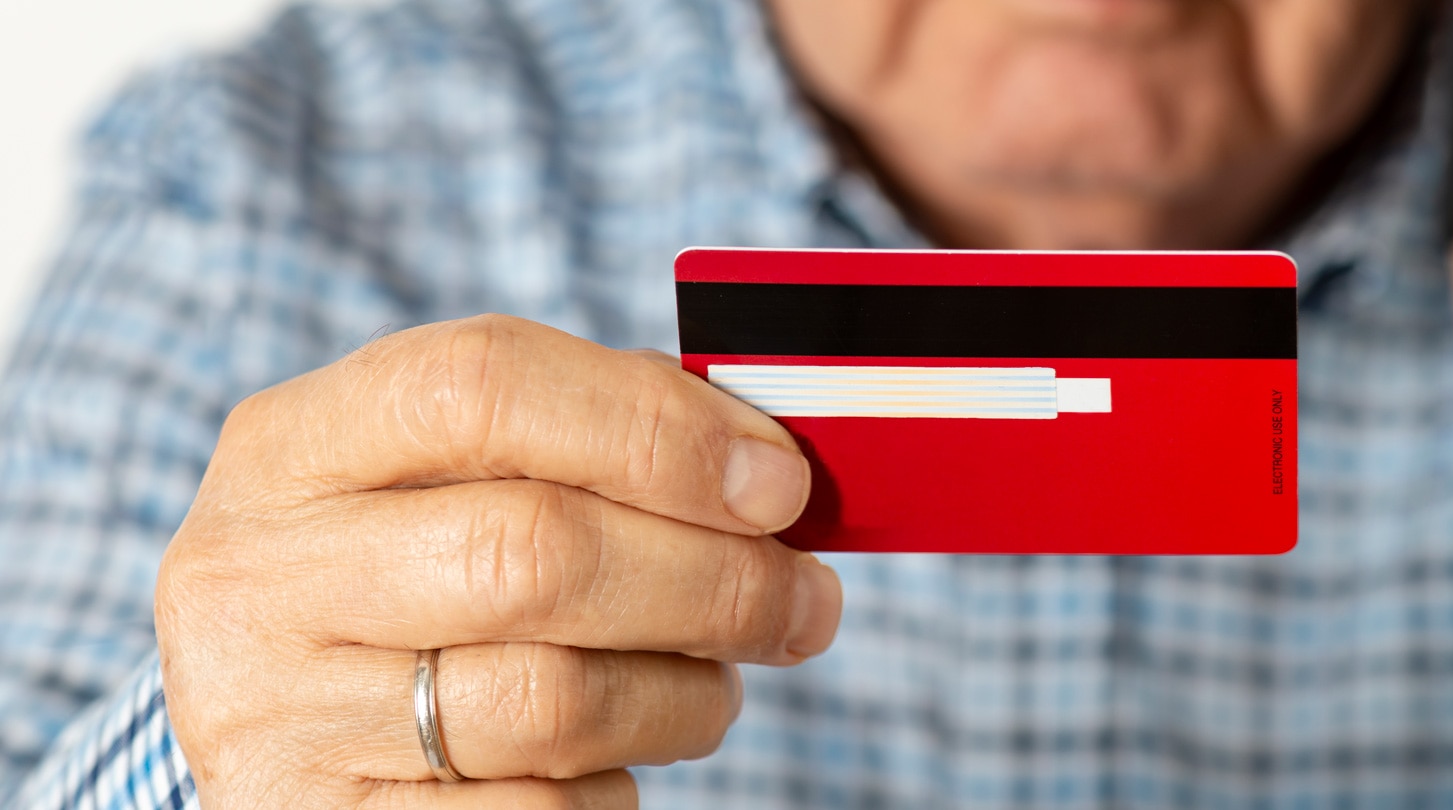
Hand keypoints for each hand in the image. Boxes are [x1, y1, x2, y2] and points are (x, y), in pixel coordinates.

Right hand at [155, 315, 839, 806]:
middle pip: (534, 553)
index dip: (658, 430)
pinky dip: (614, 784)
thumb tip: (759, 463)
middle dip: (713, 579)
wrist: (259, 722)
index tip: (780, 483)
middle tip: (806, 601)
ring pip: (550, 702)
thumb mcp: (442, 478)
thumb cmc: (404, 569)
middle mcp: (259, 575)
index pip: (484, 387)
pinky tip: (620, 753)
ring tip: (717, 683)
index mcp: (295, 445)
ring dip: (684, 695)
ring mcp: (278, 717)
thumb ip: (584, 437)